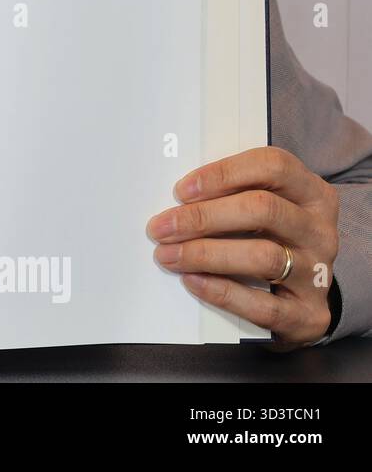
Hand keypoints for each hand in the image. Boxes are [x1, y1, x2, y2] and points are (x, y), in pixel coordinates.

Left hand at [146, 146, 338, 348]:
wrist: (302, 300)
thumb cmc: (271, 241)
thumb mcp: (263, 210)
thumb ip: (230, 196)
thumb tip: (176, 198)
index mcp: (312, 194)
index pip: (273, 167)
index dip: (224, 174)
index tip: (181, 190)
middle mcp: (319, 231)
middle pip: (263, 210)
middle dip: (203, 217)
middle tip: (161, 227)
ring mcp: (318, 274)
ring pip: (263, 256)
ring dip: (206, 254)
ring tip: (167, 255)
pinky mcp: (308, 314)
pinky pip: (264, 305)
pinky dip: (222, 292)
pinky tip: (192, 281)